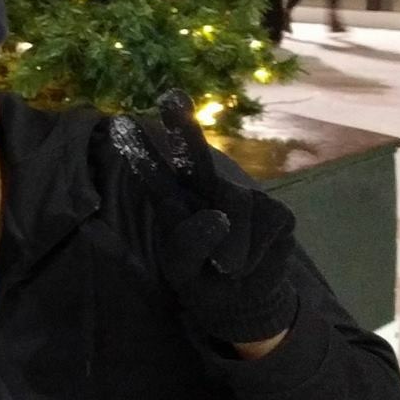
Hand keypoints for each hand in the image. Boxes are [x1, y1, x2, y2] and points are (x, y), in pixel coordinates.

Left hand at [110, 91, 298, 346]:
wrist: (244, 302)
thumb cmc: (202, 280)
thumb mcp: (183, 271)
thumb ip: (189, 246)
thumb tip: (216, 216)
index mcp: (175, 202)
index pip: (156, 175)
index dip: (142, 152)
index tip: (122, 123)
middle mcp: (207, 191)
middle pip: (196, 157)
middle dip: (182, 128)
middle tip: (169, 98)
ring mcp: (244, 198)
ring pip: (236, 205)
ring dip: (231, 246)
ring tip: (226, 269)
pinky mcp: (276, 213)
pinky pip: (266, 225)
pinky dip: (255, 252)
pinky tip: (251, 263)